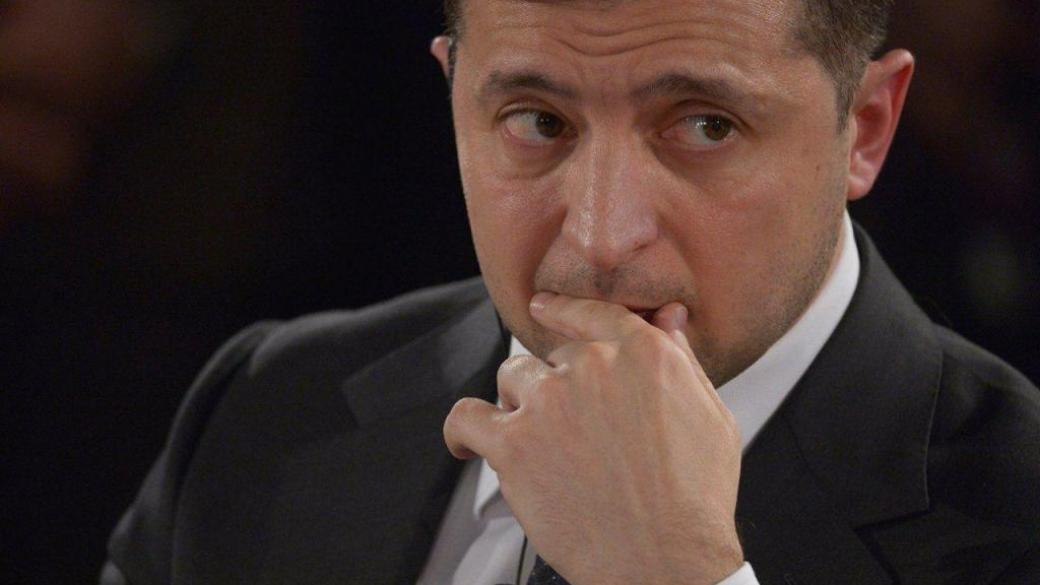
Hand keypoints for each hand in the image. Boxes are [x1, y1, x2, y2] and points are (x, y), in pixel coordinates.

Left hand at [443, 292, 743, 584]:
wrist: (664, 560)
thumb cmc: (694, 499)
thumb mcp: (710, 416)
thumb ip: (681, 360)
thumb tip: (668, 321)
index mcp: (641, 353)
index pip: (590, 314)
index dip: (563, 311)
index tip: (544, 308)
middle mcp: (592, 367)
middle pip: (552, 355)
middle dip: (558, 384)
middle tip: (571, 427)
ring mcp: (548, 402)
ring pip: (512, 379)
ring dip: (519, 404)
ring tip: (537, 443)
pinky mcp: (512, 443)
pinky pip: (465, 417)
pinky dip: (461, 430)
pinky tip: (466, 442)